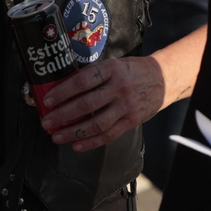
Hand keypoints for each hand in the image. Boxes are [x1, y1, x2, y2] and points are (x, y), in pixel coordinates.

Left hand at [39, 57, 164, 152]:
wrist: (163, 78)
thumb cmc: (131, 71)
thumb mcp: (113, 64)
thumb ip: (93, 75)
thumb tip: (63, 89)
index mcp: (112, 69)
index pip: (82, 81)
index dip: (63, 92)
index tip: (47, 100)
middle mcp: (119, 88)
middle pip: (86, 104)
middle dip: (63, 115)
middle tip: (47, 122)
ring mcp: (126, 106)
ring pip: (96, 123)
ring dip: (74, 132)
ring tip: (57, 136)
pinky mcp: (131, 121)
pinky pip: (109, 135)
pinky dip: (91, 142)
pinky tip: (76, 145)